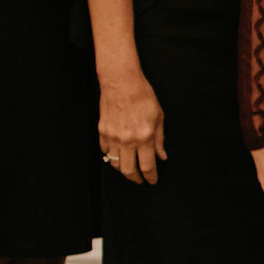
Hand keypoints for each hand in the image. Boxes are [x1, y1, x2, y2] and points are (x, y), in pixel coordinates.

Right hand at [97, 69, 164, 184]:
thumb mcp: (158, 117)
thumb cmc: (142, 95)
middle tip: (140, 179)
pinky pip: (106, 151)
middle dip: (136, 179)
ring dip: (123, 169)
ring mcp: (113, 137)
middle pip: (129, 170)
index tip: (152, 180)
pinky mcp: (102, 132)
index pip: (147, 166)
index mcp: (144, 137)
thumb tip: (162, 156)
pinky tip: (118, 154)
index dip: (151, 177)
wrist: (121, 82)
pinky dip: (112, 156)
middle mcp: (127, 140)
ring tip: (130, 168)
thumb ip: (159, 139)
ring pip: (115, 163)